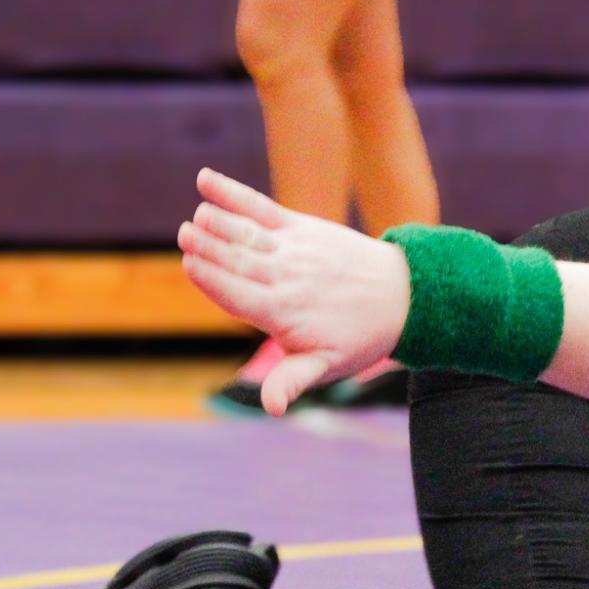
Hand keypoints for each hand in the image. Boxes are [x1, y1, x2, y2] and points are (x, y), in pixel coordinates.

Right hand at [176, 169, 410, 415]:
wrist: (403, 297)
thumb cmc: (359, 337)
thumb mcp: (327, 366)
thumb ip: (292, 381)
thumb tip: (271, 409)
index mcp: (284, 313)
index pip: (239, 295)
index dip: (213, 279)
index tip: (189, 264)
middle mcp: (287, 277)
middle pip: (241, 261)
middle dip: (211, 248)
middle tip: (185, 234)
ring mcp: (295, 249)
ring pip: (249, 234)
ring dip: (221, 221)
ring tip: (199, 213)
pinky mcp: (302, 227)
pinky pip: (262, 208)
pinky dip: (234, 194)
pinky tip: (205, 180)